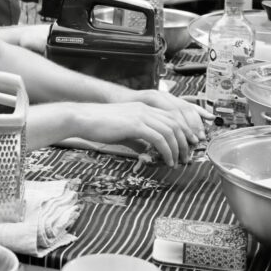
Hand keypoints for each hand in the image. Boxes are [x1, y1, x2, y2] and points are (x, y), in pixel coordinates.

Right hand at [72, 101, 201, 166]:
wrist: (82, 119)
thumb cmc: (98, 125)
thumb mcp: (122, 132)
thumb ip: (137, 139)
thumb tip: (146, 150)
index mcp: (143, 108)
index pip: (171, 117)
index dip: (183, 132)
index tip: (187, 146)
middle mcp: (145, 109)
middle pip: (176, 123)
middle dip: (185, 141)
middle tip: (186, 156)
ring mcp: (141, 115)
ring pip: (170, 131)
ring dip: (178, 149)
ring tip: (178, 162)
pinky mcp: (135, 124)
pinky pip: (159, 138)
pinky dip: (167, 151)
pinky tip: (167, 160)